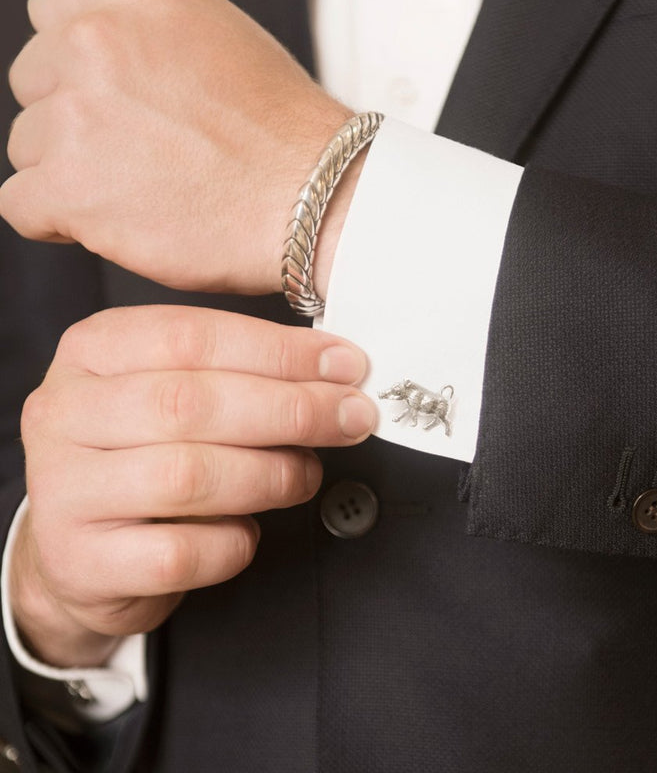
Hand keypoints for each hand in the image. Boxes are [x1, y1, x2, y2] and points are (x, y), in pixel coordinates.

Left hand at [0, 0, 355, 295]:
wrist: (317, 200)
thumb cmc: (284, 135)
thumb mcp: (219, 36)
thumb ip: (149, 32)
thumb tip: (99, 57)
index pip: (53, 16)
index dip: (84, 71)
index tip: (121, 105)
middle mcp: (93, 37)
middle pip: (36, 86)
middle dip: (79, 123)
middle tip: (144, 158)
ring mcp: (77, 112)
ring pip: (30, 149)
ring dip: (76, 175)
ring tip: (148, 194)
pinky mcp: (70, 188)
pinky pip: (21, 206)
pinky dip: (61, 222)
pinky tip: (118, 224)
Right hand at [10, 305, 374, 666]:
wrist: (80, 546)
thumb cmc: (143, 454)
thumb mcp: (172, 390)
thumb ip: (238, 373)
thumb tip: (334, 372)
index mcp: (92, 351)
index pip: (192, 336)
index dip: (280, 351)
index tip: (346, 364)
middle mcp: (63, 412)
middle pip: (190, 403)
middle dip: (291, 410)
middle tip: (351, 418)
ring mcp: (62, 490)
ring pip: (188, 476)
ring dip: (271, 475)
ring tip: (304, 474)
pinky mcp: (82, 562)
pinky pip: (180, 553)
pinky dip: (234, 542)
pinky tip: (248, 530)